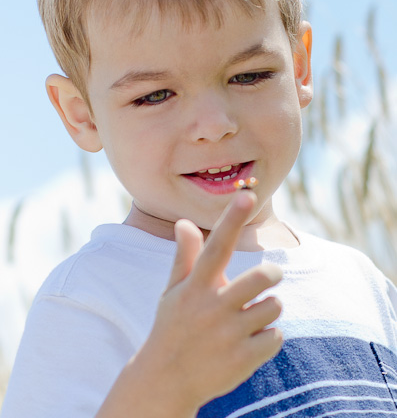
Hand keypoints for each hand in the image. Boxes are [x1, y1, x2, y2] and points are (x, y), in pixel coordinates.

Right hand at [141, 191, 282, 412]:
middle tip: (270, 278)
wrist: (166, 381)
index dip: (232, 219)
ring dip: (268, 310)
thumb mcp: (174, 291)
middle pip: (261, 278)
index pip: (217, 246)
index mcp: (196, 287)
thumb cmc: (174, 326)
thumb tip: (183, 221)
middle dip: (272, 274)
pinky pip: (276, 337)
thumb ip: (185, 256)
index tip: (246, 194)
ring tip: (249, 319)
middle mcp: (213, 308)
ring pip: (274, 307)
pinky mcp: (244, 360)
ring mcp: (229, 335)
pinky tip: (248, 344)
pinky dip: (268, 338)